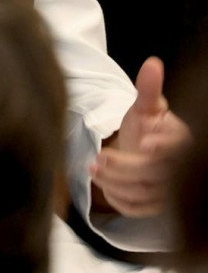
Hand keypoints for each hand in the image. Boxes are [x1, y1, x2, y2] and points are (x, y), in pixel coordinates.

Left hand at [90, 56, 190, 216]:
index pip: (178, 149)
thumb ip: (148, 89)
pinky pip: (138, 210)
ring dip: (116, 184)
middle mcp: (178, 170)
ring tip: (93, 169)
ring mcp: (167, 191)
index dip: (164, 147)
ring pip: (145, 195)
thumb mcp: (144, 107)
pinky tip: (104, 186)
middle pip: (156, 175)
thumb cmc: (143, 127)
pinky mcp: (153, 207)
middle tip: (99, 158)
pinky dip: (119, 200)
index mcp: (180, 142)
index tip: (145, 143)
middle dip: (126, 168)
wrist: (139, 150)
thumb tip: (152, 63)